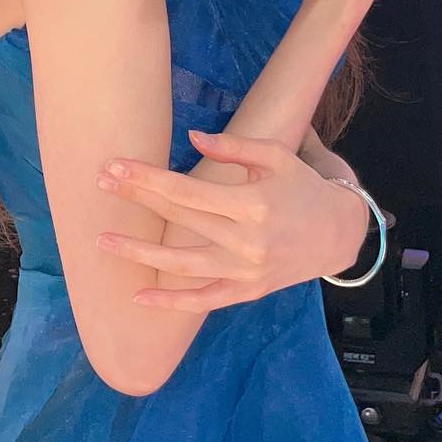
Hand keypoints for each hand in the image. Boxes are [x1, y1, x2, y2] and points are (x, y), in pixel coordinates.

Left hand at [94, 131, 370, 310]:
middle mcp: (245, 241)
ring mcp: (245, 272)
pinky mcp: (247, 292)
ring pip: (182, 266)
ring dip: (139, 255)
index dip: (147, 179)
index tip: (115, 167)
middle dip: (137, 201)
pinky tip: (139, 298)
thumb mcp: (276, 156)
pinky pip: (203, 300)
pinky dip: (171, 302)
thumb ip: (235, 147)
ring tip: (103, 242)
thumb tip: (192, 139)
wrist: (340, 234)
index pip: (186, 190)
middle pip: (179, 220)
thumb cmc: (304, 187)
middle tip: (101, 184)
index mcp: (251, 203)